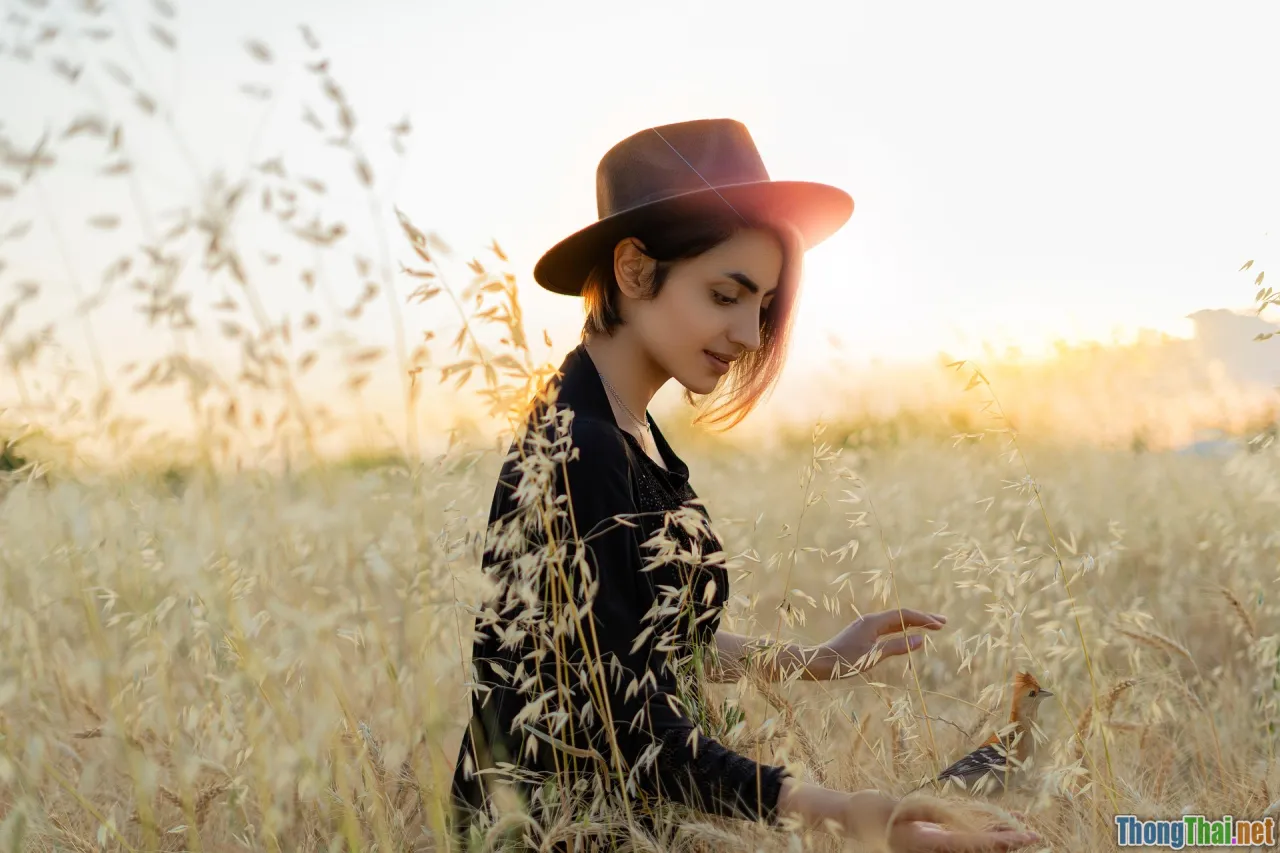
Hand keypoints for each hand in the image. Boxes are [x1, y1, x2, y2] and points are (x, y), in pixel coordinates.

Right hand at [778, 779, 1039, 851]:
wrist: (857, 818)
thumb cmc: (877, 809)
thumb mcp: (906, 807)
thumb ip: (934, 817)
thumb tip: (959, 826)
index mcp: (929, 844)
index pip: (975, 845)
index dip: (1003, 841)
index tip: (1027, 836)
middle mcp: (935, 850)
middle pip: (979, 850)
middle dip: (1007, 843)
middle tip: (1034, 835)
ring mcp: (935, 848)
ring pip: (973, 847)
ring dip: (998, 839)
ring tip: (1022, 830)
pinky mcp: (934, 842)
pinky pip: (963, 841)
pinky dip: (982, 835)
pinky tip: (997, 825)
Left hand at [819, 608, 946, 678]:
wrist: (819, 662)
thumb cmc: (844, 661)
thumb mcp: (873, 656)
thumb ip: (896, 647)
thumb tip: (920, 639)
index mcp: (874, 622)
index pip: (904, 615)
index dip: (923, 619)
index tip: (940, 625)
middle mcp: (871, 620)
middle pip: (901, 616)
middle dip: (923, 618)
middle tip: (943, 622)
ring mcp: (867, 626)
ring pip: (895, 622)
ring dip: (914, 623)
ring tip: (932, 626)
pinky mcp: (864, 634)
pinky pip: (888, 628)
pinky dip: (903, 629)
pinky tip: (908, 633)